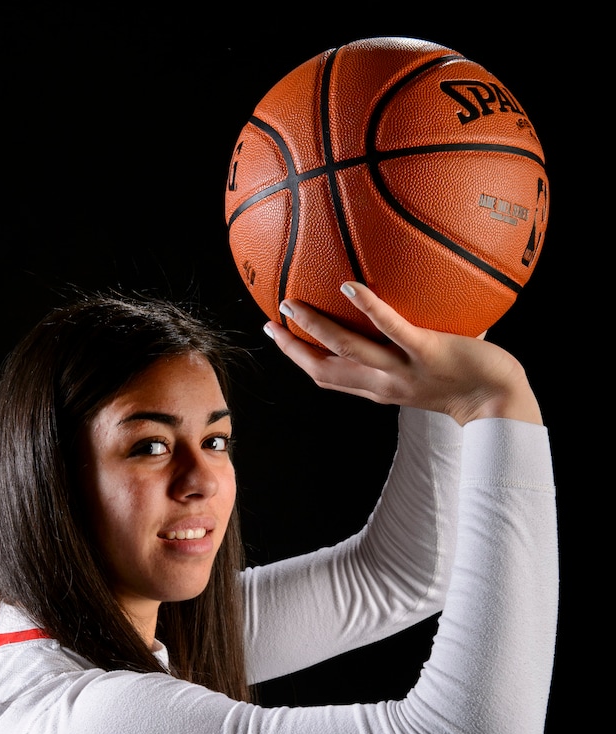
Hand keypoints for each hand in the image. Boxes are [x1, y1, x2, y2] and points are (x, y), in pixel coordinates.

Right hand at [264, 283, 542, 425]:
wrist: (502, 405)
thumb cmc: (472, 385)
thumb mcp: (428, 370)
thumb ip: (411, 346)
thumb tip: (408, 307)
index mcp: (381, 389)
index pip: (330, 376)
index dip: (299, 358)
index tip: (279, 336)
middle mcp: (385, 383)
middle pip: (326, 369)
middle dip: (294, 348)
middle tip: (272, 322)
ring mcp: (404, 369)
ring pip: (349, 349)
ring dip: (316, 328)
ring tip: (293, 304)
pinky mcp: (428, 352)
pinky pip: (393, 330)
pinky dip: (371, 309)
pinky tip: (351, 286)